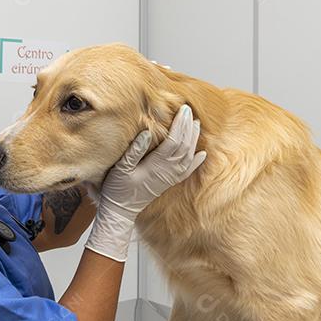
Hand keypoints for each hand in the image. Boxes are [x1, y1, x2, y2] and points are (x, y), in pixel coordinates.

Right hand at [84, 104, 205, 261]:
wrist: (121, 210)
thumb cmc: (118, 188)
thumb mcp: (121, 168)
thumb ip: (134, 151)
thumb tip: (146, 133)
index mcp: (156, 165)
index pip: (174, 141)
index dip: (180, 124)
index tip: (182, 110)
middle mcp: (167, 171)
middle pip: (184, 146)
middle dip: (188, 127)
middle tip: (189, 111)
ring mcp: (170, 178)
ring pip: (188, 156)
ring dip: (193, 140)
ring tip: (196, 124)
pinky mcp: (169, 182)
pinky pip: (187, 171)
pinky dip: (196, 162)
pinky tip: (202, 154)